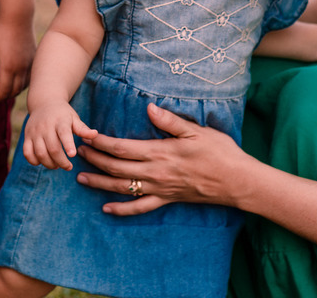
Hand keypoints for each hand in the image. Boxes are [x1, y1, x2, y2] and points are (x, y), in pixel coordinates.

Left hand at [0, 18, 35, 102]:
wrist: (18, 19)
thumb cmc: (1, 33)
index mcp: (9, 68)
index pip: (5, 90)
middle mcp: (22, 69)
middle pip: (15, 90)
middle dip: (7, 96)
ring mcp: (30, 64)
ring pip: (25, 85)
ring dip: (16, 90)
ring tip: (8, 89)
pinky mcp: (34, 58)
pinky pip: (30, 76)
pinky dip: (24, 82)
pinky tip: (18, 80)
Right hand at [22, 99, 95, 169]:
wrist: (44, 103)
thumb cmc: (63, 114)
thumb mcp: (74, 118)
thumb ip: (83, 129)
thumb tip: (95, 134)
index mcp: (60, 121)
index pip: (64, 133)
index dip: (68, 144)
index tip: (73, 154)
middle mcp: (46, 126)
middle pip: (52, 148)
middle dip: (61, 162)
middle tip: (68, 166)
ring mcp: (34, 132)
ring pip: (40, 153)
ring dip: (49, 164)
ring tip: (57, 165)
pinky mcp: (26, 137)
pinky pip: (27, 153)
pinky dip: (35, 161)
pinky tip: (43, 161)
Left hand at [75, 103, 246, 215]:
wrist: (238, 182)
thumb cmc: (220, 153)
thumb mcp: (197, 131)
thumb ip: (170, 121)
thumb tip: (149, 107)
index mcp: (161, 152)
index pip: (123, 148)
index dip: (102, 142)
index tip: (88, 136)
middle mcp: (156, 173)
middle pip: (117, 168)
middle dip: (96, 160)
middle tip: (79, 153)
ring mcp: (161, 189)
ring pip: (123, 188)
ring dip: (101, 184)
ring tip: (81, 179)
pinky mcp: (168, 200)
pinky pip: (141, 208)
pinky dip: (122, 210)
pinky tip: (107, 209)